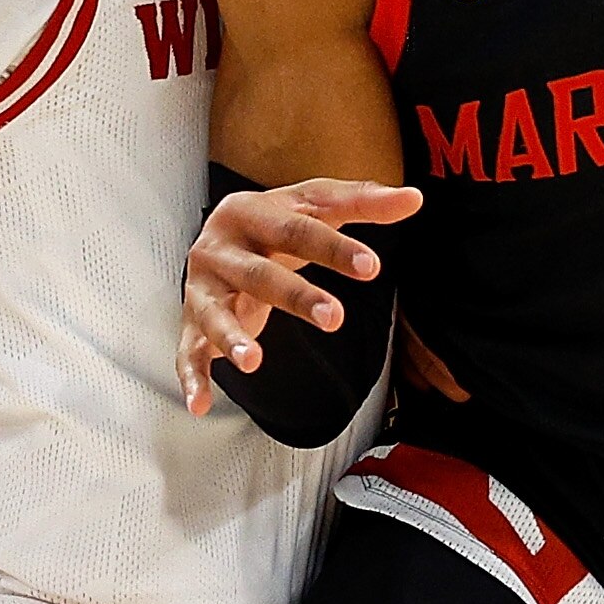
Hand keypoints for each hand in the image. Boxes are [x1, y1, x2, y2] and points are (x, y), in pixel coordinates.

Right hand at [178, 176, 418, 413]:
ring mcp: (203, 288)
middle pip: (260, 274)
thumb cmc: (272, 222)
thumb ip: (361, 202)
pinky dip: (193, 379)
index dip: (334, 248)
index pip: (297, 230)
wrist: (216, 235)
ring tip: (254, 362)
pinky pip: (189, 354)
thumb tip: (413, 199)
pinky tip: (202, 404)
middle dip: (295, 296)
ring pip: (216, 315)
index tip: (371, 266)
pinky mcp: (192, 324)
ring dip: (232, 339)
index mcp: (250, 213)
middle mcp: (220, 249)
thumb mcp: (313, 206)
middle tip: (334, 317)